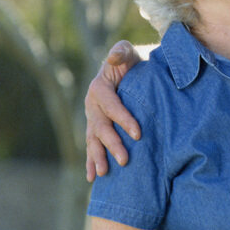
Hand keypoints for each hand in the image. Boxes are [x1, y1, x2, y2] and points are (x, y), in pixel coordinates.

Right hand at [85, 41, 141, 181]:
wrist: (131, 70)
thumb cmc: (132, 61)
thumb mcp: (128, 52)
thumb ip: (121, 52)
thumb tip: (114, 58)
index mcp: (99, 88)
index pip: (111, 106)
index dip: (123, 119)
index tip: (138, 133)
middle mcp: (92, 105)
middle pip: (100, 127)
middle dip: (112, 144)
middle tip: (125, 159)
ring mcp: (93, 118)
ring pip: (93, 140)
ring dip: (98, 157)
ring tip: (104, 173)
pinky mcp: (96, 128)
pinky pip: (92, 146)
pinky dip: (91, 162)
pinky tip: (92, 177)